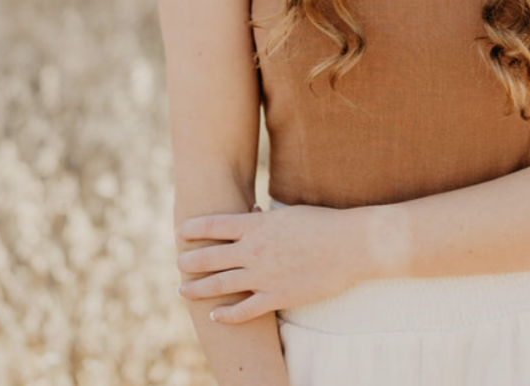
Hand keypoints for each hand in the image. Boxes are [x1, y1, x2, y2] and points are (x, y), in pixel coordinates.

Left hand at [176, 204, 372, 323]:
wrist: (351, 245)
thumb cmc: (323, 224)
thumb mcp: (290, 214)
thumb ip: (267, 219)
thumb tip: (252, 213)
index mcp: (259, 225)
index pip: (216, 225)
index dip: (195, 228)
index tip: (180, 231)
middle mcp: (255, 249)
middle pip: (211, 256)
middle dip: (190, 260)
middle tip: (178, 263)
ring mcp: (265, 275)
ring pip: (220, 284)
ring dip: (198, 288)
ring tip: (182, 290)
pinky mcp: (278, 296)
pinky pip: (245, 309)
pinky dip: (227, 314)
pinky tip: (215, 316)